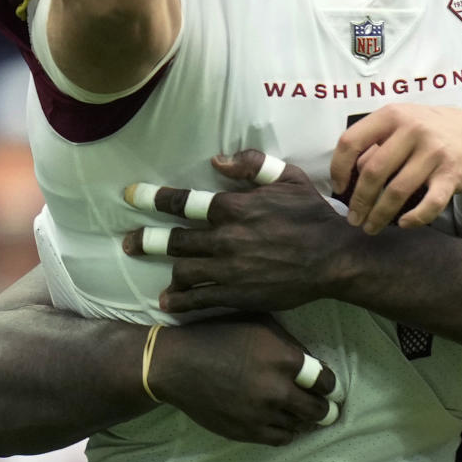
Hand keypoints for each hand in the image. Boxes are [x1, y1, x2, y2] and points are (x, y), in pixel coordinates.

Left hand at [122, 151, 353, 313]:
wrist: (333, 258)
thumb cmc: (312, 215)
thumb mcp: (287, 177)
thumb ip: (252, 165)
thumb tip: (217, 160)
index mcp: (236, 207)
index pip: (185, 201)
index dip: (155, 198)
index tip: (131, 195)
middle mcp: (226, 238)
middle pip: (175, 239)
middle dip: (146, 240)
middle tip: (127, 242)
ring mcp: (230, 270)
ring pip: (184, 269)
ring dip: (169, 270)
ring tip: (160, 272)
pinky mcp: (237, 295)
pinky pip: (199, 299)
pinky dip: (179, 300)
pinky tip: (168, 300)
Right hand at [151, 313, 337, 446]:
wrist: (178, 364)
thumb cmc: (219, 335)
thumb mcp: (259, 324)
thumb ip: (289, 343)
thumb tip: (312, 362)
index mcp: (283, 359)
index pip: (325, 380)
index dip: (329, 383)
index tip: (326, 384)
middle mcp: (277, 389)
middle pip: (318, 409)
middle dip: (324, 406)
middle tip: (325, 404)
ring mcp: (262, 414)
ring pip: (300, 426)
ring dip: (303, 420)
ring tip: (302, 413)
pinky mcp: (247, 432)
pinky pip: (280, 438)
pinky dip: (286, 431)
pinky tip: (284, 421)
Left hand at [330, 104, 461, 233]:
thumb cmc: (428, 131)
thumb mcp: (399, 124)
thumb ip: (374, 144)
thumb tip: (348, 177)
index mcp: (392, 115)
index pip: (351, 141)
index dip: (339, 168)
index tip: (339, 188)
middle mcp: (413, 130)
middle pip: (373, 172)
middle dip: (359, 201)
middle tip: (353, 218)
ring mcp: (434, 152)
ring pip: (397, 191)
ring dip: (380, 215)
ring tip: (371, 226)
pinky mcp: (452, 174)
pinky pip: (430, 203)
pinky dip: (415, 218)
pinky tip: (404, 224)